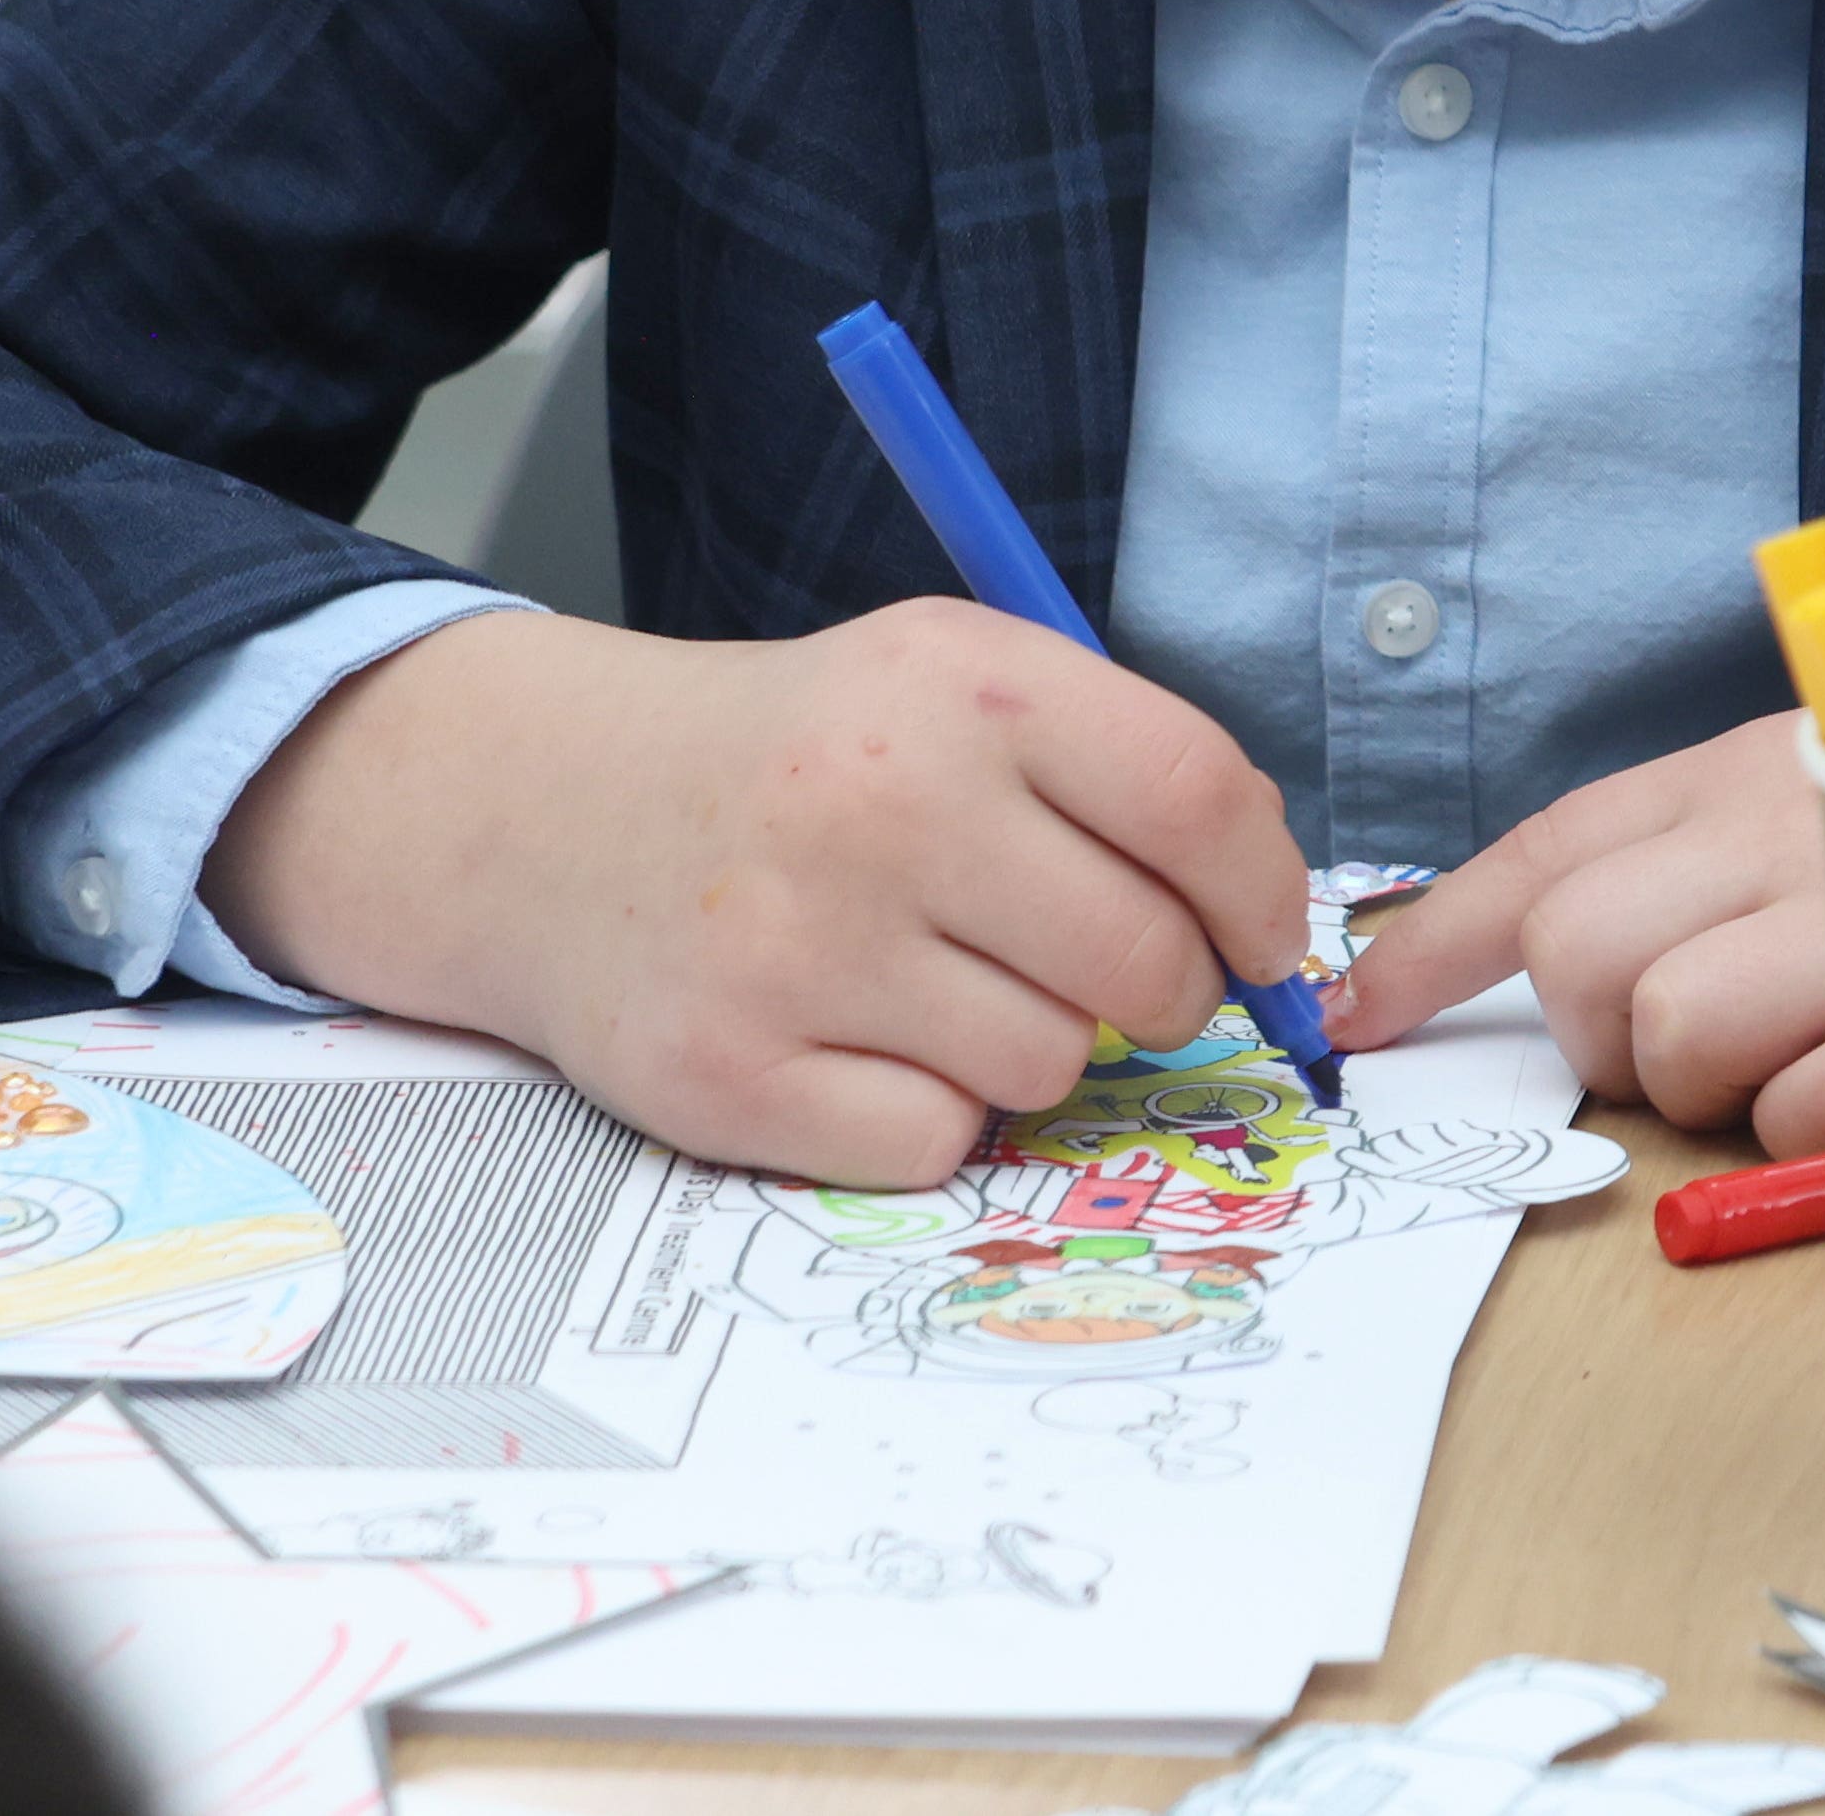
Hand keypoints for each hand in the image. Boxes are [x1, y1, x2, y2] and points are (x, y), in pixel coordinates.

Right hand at [217, 599, 1311, 1187]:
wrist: (554, 812)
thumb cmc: (806, 756)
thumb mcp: (958, 683)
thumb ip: (1118, 770)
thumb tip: (1270, 920)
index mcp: (964, 686)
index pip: (1197, 800)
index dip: (1265, 895)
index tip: (1267, 943)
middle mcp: (883, 807)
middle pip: (1142, 961)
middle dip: (1164, 994)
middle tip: (1116, 979)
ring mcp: (798, 946)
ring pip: (1044, 1065)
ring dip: (1027, 1045)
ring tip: (939, 980)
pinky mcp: (729, 1072)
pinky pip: (934, 1143)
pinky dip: (927, 1115)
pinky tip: (862, 1040)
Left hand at [1339, 712, 1824, 1162]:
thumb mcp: (1823, 803)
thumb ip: (1704, 866)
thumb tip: (1564, 960)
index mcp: (1744, 774)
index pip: (1548, 850)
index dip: (1433, 945)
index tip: (1357, 1017)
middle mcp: (1782, 827)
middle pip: (1573, 945)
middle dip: (1603, 1038)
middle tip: (1704, 1053)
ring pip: (1672, 1027)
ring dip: (1714, 1088)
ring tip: (1804, 1053)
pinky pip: (1792, 1108)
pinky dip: (1810, 1124)